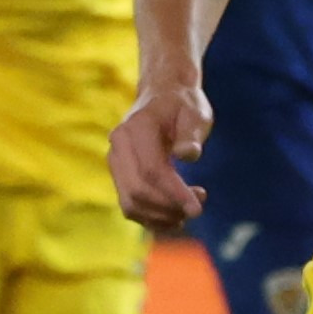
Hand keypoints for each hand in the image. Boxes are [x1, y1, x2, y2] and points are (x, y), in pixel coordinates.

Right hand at [108, 75, 212, 233]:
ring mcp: (115, 161)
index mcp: (137, 128)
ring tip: (188, 211)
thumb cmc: (183, 105)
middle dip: (168, 208)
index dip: (174, 193)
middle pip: (137, 190)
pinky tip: (174, 214)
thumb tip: (187, 154)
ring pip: (130, 202)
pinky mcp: (119, 174)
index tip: (198, 209)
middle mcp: (118, 145)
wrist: (162, 96)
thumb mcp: (196, 112)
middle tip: (197, 209)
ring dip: (160, 216)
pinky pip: (129, 205)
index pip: (151, 170)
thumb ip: (192, 133)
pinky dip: (151, 217)